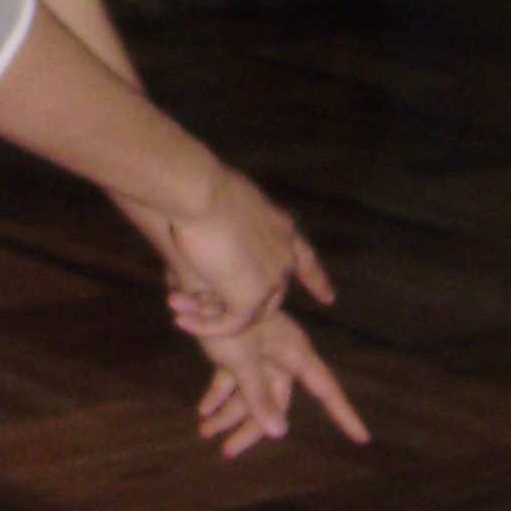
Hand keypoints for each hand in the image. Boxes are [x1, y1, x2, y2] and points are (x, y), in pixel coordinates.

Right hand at [157, 167, 333, 339]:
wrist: (199, 193)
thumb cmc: (202, 185)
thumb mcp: (229, 198)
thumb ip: (234, 218)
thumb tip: (216, 220)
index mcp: (283, 229)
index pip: (307, 260)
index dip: (316, 280)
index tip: (328, 298)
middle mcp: (284, 256)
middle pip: (276, 294)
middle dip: (253, 306)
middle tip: (216, 310)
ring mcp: (270, 280)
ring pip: (251, 312)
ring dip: (218, 315)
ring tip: (184, 313)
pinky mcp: (249, 299)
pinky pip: (229, 323)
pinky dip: (205, 325)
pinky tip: (182, 321)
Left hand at [195, 314, 369, 457]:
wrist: (193, 285)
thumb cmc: (225, 320)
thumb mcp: (243, 361)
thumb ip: (259, 396)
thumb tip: (279, 434)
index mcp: (294, 354)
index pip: (327, 389)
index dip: (344, 414)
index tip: (363, 438)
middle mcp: (279, 355)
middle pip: (273, 402)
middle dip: (249, 428)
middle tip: (227, 452)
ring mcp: (257, 352)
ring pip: (247, 393)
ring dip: (226, 413)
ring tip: (204, 432)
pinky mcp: (234, 349)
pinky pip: (230, 379)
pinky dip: (217, 394)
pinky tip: (203, 411)